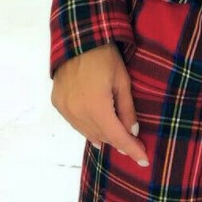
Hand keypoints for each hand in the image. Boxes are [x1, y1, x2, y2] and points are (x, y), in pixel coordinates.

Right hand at [51, 41, 149, 166]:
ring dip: (104, 138)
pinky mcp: (57, 103)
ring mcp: (65, 109)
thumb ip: (127, 110)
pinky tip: (97, 133)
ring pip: (88, 133)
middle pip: (103, 136)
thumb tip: (133, 132)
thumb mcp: (123, 82)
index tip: (144, 160)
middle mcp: (77, 112)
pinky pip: (76, 124)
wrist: (78, 41)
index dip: (132, 149)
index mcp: (96, 107)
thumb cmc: (106, 58)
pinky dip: (89, 129)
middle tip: (135, 147)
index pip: (117, 136)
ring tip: (119, 143)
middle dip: (120, 143)